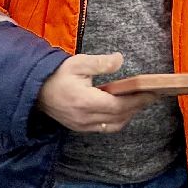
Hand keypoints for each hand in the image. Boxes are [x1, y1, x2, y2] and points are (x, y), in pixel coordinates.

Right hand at [35, 53, 149, 133]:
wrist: (36, 90)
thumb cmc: (57, 75)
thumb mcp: (78, 63)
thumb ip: (100, 63)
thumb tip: (119, 59)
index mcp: (85, 101)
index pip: (118, 105)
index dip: (137, 100)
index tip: (151, 92)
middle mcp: (84, 117)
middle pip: (119, 117)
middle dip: (137, 106)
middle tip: (151, 96)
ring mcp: (82, 125)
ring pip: (113, 125)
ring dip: (129, 115)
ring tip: (139, 101)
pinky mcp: (80, 128)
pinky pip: (104, 128)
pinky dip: (117, 120)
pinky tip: (123, 109)